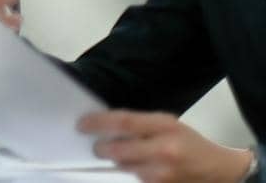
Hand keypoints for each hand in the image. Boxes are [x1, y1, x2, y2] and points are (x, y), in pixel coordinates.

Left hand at [80, 110, 255, 182]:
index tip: (81, 124)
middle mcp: (164, 151)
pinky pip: (134, 180)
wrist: (217, 170)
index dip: (98, 123)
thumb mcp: (167, 123)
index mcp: (165, 127)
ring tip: (113, 156)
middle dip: (101, 148)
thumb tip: (105, 125)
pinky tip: (127, 168)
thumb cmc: (188, 142)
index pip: (124, 122)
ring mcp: (162, 174)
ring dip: (114, 164)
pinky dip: (126, 174)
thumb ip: (139, 123)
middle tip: (96, 146)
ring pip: (124, 169)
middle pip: (119, 150)